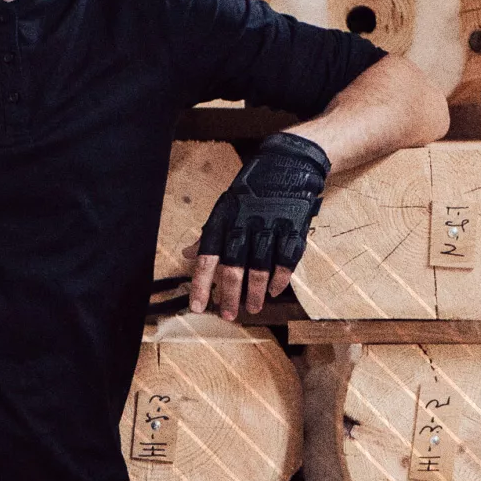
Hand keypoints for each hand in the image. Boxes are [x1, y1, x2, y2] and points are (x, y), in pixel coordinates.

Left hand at [189, 132, 329, 319]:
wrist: (286, 164)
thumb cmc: (251, 190)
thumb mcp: (224, 207)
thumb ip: (208, 234)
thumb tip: (187, 255)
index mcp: (223, 220)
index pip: (207, 257)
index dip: (201, 284)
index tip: (198, 307)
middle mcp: (244, 225)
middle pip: (234, 268)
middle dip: (230, 295)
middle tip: (228, 315)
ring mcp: (270, 227)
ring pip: (260, 268)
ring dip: (256, 292)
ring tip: (253, 308)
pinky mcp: (293, 229)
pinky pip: (287, 261)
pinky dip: (281, 279)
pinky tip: (276, 291)